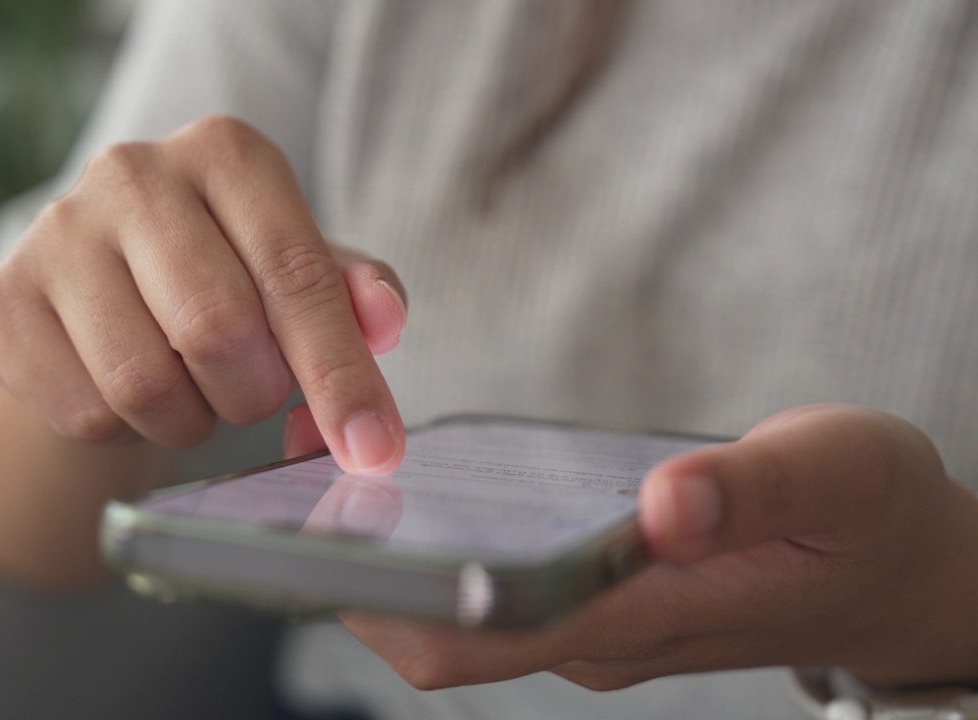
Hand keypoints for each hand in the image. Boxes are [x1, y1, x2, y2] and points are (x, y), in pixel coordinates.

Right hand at [0, 115, 407, 473]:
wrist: (100, 282)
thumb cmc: (224, 272)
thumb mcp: (297, 269)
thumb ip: (351, 293)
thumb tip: (385, 320)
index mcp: (225, 152)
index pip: (297, 276)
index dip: (340, 376)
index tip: (372, 450)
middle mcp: (133, 172)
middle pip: (216, 330)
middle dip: (254, 394)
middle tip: (254, 393)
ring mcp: (56, 231)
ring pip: (142, 383)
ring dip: (190, 418)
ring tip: (194, 389)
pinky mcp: (2, 296)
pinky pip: (85, 412)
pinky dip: (126, 430)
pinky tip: (129, 389)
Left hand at [312, 404, 977, 689]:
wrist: (896, 567)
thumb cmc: (869, 517)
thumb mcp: (840, 475)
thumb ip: (754, 487)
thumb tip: (660, 504)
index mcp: (645, 615)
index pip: (488, 636)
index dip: (392, 603)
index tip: (318, 542)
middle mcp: (597, 634)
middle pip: (444, 635)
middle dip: (356, 577)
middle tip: (291, 482)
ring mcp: (589, 622)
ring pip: (460, 611)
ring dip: (386, 557)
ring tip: (325, 466)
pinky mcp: (589, 597)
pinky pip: (488, 582)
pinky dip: (434, 540)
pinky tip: (409, 474)